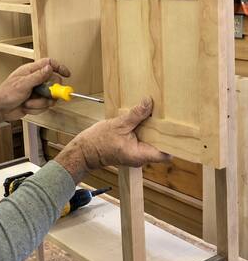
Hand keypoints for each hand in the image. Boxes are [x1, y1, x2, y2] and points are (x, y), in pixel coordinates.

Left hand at [0, 57, 70, 121]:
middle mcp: (35, 80)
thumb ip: (38, 76)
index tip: (67, 74)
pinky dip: (36, 109)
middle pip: (53, 83)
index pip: (49, 64)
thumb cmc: (5, 93)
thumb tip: (49, 67)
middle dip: (50, 92)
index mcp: (31, 71)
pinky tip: (26, 107)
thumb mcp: (22, 84)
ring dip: (40, 103)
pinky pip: (44, 106)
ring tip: (28, 103)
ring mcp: (36, 92)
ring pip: (50, 98)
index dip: (59, 67)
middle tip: (44, 95)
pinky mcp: (36, 102)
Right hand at [56, 97, 170, 181]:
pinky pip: (143, 140)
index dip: (173, 143)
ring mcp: (136, 154)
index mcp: (139, 155)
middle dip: (163, 132)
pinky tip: (143, 119)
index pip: (165, 154)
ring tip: (154, 115)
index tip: (176, 129)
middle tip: (166, 116)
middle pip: (160, 146)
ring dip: (153, 130)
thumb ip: (136, 114)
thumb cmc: (98, 142)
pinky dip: (144, 130)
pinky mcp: (132, 149)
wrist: (84, 151)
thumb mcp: (118, 124)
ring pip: (151, 142)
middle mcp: (140, 157)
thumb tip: (149, 102)